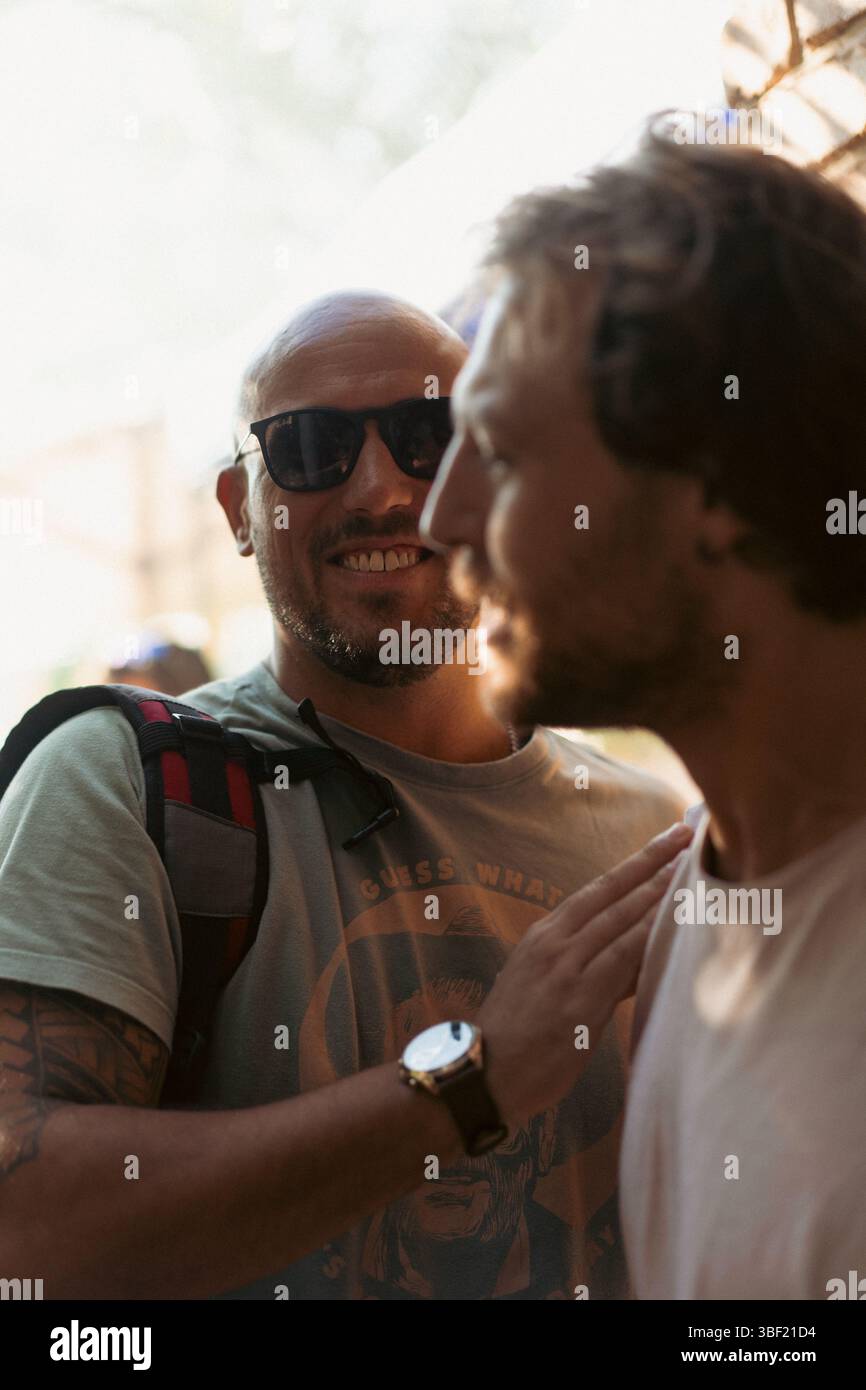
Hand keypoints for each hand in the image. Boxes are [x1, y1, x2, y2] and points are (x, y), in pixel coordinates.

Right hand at [477, 821, 691, 1128]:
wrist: (486, 1074)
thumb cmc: (514, 1034)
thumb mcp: (539, 982)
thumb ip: (581, 962)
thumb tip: (628, 953)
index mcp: (543, 935)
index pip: (597, 889)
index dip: (634, 863)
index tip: (664, 841)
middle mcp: (555, 943)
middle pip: (614, 894)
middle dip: (654, 863)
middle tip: (687, 836)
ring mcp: (568, 969)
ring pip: (623, 921)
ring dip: (660, 894)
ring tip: (691, 871)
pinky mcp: (581, 1000)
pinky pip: (625, 962)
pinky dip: (652, 940)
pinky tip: (677, 927)